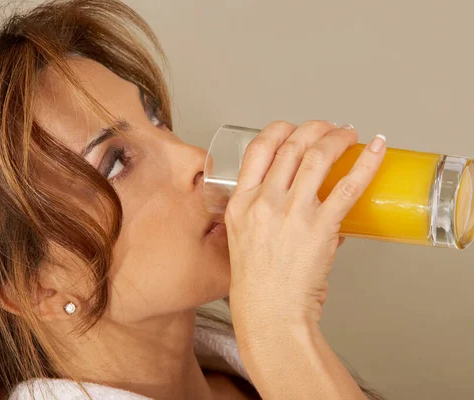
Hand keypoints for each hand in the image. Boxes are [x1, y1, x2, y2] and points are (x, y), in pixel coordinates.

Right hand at [225, 120, 385, 332]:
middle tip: (328, 127)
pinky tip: (375, 149)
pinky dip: (366, 163)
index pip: (258, 149)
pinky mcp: (320, 227)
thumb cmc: (257, 283)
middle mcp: (264, 201)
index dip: (279, 129)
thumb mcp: (243, 238)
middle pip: (290, 146)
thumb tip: (304, 202)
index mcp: (241, 202)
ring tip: (348, 133)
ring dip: (336, 137)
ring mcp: (292, 213)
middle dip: (314, 128)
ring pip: (316, 156)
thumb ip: (266, 213)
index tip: (292, 128)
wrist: (269, 311)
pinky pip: (347, 186)